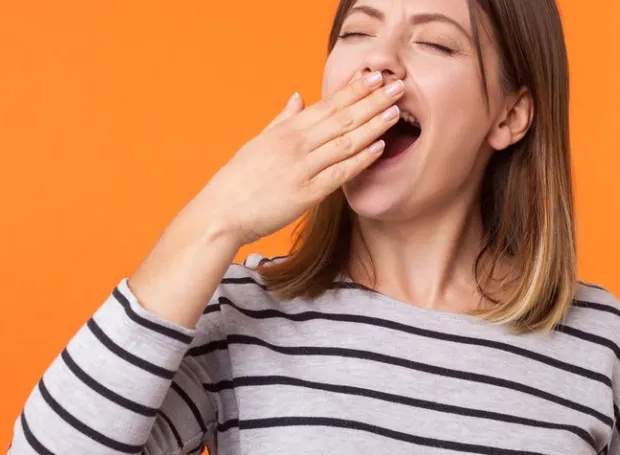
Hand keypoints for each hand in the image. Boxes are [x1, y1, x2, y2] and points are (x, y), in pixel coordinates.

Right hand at [192, 71, 405, 245]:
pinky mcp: (307, 193)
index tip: (374, 76)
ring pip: (346, 141)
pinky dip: (361, 159)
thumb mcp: (258, 141)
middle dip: (372, 100)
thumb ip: (282, 119)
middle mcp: (297, 144)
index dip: (354, 89)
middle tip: (398, 86)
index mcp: (287, 130)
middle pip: (342, 117)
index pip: (327, 104)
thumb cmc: (238, 179)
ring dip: (373, 125)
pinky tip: (379, 148)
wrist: (221, 212)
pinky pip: (340, 173)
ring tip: (397, 111)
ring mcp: (303, 168)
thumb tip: (298, 96)